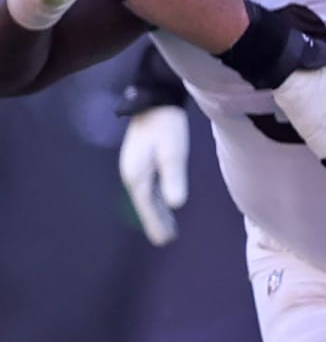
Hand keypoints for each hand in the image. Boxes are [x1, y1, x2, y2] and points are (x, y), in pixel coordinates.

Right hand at [119, 105, 189, 245]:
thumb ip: (174, 179)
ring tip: (168, 228)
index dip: (156, 223)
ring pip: (147, 196)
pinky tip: (165, 205)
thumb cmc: (167, 127)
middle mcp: (132, 174)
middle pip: (145, 204)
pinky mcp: (142, 161)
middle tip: (166, 240)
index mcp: (137, 175)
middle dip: (155, 221)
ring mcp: (136, 167)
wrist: (156, 101)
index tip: (164, 240)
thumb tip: (176, 204)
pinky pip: (150, 187)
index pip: (147, 206)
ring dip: (157, 212)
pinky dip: (157, 199)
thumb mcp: (174, 153)